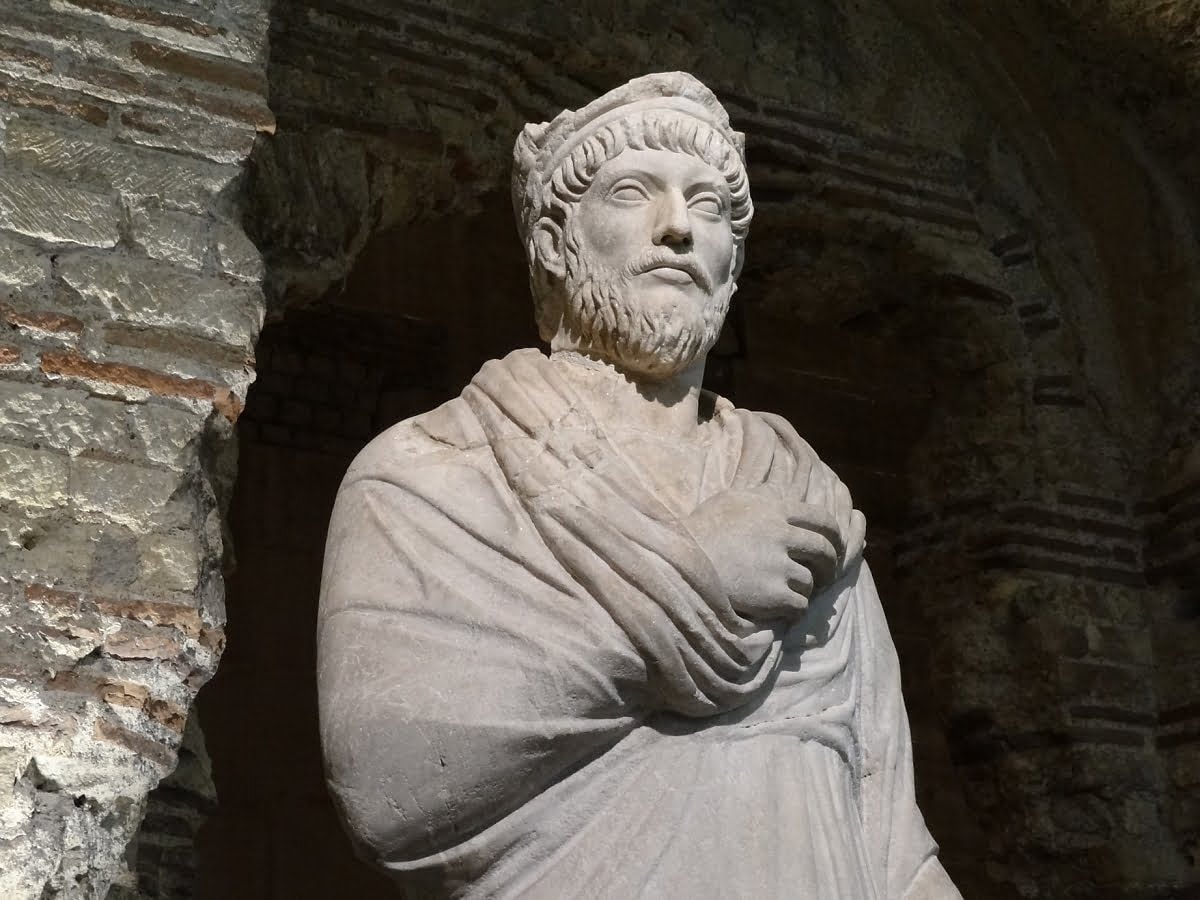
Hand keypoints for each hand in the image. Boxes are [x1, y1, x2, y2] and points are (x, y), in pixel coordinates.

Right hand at [685, 484, 842, 622]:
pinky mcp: (772, 595)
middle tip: (823, 575)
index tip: (835, 546)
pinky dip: (794, 610)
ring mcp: (777, 566)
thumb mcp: (732, 498)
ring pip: (811, 581)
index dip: (835, 534)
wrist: (679, 563)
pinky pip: (799, 605)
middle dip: (829, 565)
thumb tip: (783, 492)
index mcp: (774, 510)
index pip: (822, 519)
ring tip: (791, 593)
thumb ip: (763, 495)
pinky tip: (782, 609)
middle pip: (824, 550)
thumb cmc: (702, 529)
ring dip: (805, 589)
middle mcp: (781, 535)